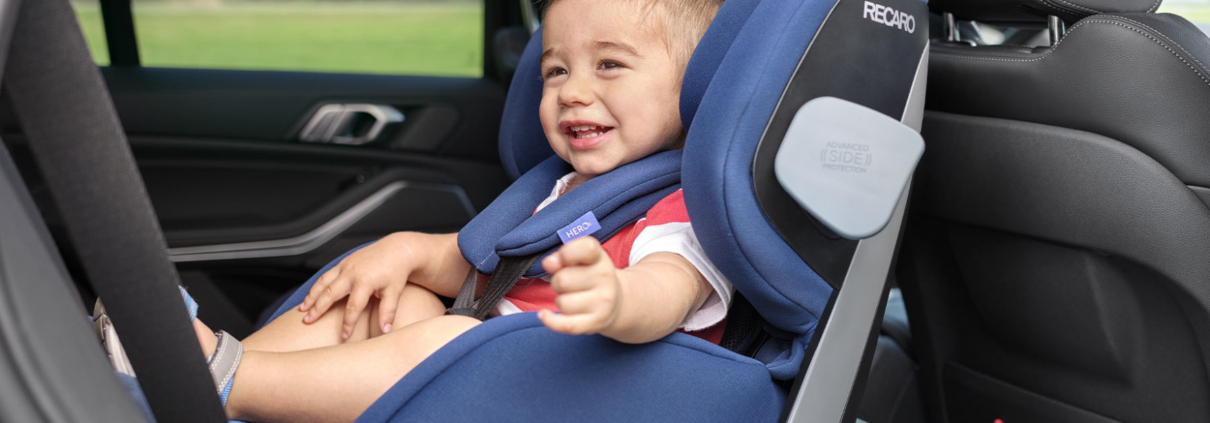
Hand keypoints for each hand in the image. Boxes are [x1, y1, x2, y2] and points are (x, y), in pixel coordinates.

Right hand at [299, 232, 418, 338]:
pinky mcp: (343, 262)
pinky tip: (312, 295)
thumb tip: (385, 331)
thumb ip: (388, 312)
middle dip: (317, 309)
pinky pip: (326, 275)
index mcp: (364, 282)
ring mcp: (346, 266)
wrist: (397, 249)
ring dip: (311, 296)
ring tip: (303, 309)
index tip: (344, 337)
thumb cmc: (396, 272)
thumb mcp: (394, 293)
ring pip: (323, 282)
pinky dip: (317, 286)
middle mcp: (351, 273)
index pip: (352, 308)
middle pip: (330, 294)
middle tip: (307, 322)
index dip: (347, 324)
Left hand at [537, 237, 622, 335]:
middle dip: (557, 282)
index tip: (562, 259)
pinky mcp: (596, 322)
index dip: (567, 253)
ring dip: (560, 301)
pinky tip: (543, 315)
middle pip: (563, 280)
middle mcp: (605, 278)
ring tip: (572, 298)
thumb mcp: (581, 260)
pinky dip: (551, 321)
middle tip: (569, 284)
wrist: (618, 302)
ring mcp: (603, 302)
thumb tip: (549, 263)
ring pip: (562, 302)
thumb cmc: (590, 277)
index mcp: (600, 258)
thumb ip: (562, 256)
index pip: (585, 249)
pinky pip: (566, 325)